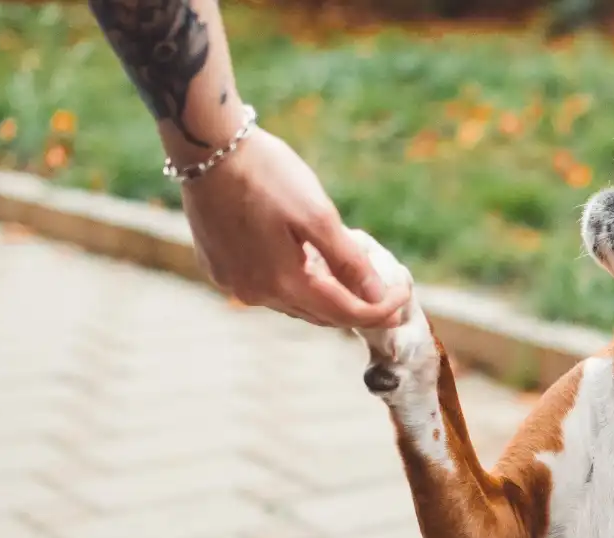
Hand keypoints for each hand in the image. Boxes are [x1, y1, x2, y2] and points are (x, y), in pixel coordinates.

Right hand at [178, 128, 407, 327]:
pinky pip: (267, 286)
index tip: (406, 294)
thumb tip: (376, 297)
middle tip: (387, 295)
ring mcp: (233, 282)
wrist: (207, 146)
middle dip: (357, 306)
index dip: (381, 308)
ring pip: (293, 302)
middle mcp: (255, 292)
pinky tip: (307, 263)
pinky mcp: (219, 267)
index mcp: (283, 282)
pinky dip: (294, 282)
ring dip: (326, 295)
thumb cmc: (266, 174)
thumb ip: (348, 261)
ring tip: (353, 279)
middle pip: (319, 314)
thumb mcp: (317, 214)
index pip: (345, 313)